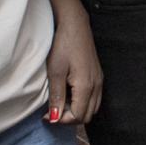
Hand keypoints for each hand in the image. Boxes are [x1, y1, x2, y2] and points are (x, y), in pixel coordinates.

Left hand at [43, 9, 101, 125]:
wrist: (75, 25)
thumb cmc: (63, 46)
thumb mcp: (55, 72)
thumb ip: (57, 97)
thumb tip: (55, 118)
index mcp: (86, 86)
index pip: (78, 116)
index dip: (61, 120)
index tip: (46, 114)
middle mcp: (97, 85)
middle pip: (87, 115)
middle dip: (69, 118)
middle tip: (52, 110)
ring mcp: (99, 80)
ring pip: (92, 107)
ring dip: (76, 110)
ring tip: (60, 102)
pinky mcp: (97, 75)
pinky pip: (94, 98)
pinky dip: (82, 102)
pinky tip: (68, 93)